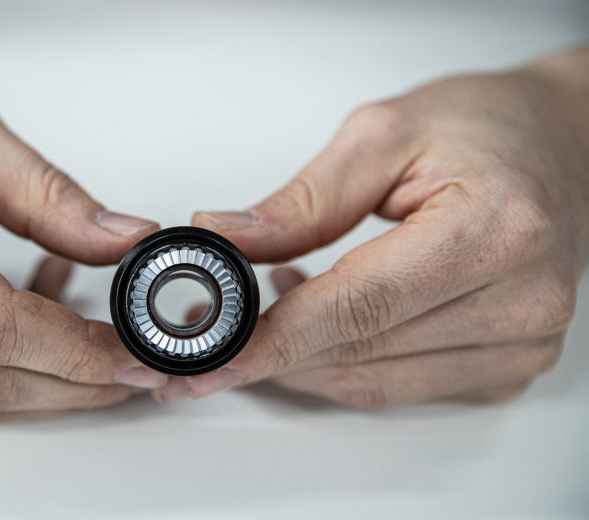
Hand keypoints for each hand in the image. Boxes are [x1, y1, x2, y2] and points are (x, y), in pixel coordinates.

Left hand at [161, 46, 588, 406]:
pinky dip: (345, 363)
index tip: (215, 355)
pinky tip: (323, 320)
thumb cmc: (485, 128)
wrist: (558, 146)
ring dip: (305, 358)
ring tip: (272, 304)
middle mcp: (522, 299)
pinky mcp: (507, 367)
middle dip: (274, 351)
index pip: (362, 306)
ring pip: (374, 382)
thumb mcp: (383, 135)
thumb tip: (227, 238)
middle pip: (362, 353)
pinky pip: (400, 387)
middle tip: (216, 330)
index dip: (277, 337)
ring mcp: (522, 343)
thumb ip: (303, 200)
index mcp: (494, 230)